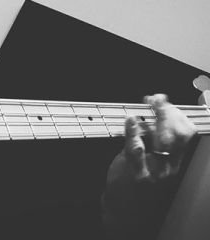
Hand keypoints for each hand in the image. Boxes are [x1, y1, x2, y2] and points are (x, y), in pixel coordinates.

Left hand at [102, 94, 196, 236]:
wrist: (123, 210)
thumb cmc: (135, 180)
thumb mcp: (150, 160)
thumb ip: (150, 140)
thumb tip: (147, 115)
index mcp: (175, 161)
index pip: (186, 134)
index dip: (177, 114)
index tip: (164, 101)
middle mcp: (170, 166)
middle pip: (178, 134)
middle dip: (168, 112)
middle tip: (156, 99)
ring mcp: (156, 172)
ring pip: (163, 140)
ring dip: (155, 118)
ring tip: (146, 106)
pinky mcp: (139, 175)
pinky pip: (138, 149)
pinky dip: (133, 131)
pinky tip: (131, 120)